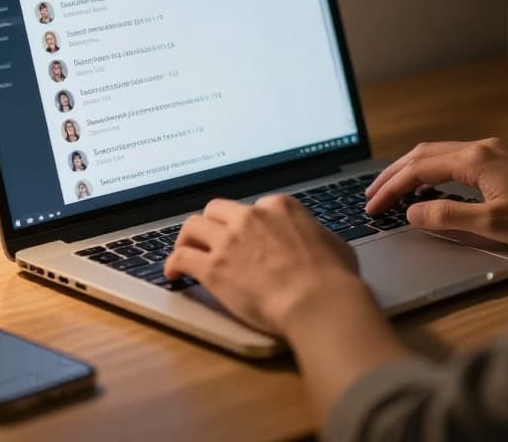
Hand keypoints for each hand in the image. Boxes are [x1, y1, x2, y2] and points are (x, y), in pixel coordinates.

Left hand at [164, 194, 365, 334]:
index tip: (244, 236)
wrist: (317, 301)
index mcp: (279, 207)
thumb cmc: (332, 279)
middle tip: (210, 239)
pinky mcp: (213, 266)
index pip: (253, 206)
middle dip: (212, 224)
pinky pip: (181, 257)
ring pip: (193, 226)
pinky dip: (173, 264)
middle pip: (217, 210)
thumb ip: (317, 236)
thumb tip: (317, 241)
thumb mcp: (334, 244)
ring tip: (185, 251)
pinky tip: (173, 274)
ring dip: (187, 238)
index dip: (247, 223)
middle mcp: (250, 216)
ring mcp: (229, 240)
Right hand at [364, 138, 507, 246]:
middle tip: (370, 195)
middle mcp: (481, 147)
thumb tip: (412, 213)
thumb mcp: (493, 224)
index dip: (391, 188)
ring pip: (439, 152)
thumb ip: (448, 217)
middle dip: (393, 173)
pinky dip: (432, 168)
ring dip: (411, 169)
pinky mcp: (504, 158)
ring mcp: (493, 150)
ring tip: (392, 188)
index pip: (418, 169)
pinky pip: (455, 157)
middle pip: (423, 153)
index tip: (371, 206)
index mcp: (474, 160)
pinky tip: (431, 184)